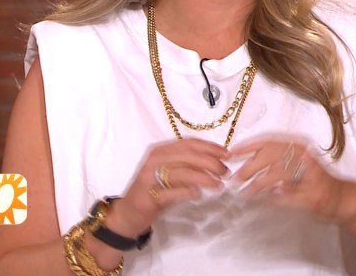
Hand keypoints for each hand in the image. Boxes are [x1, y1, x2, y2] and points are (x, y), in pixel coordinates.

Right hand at [110, 139, 229, 236]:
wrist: (128, 213)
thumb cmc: (153, 190)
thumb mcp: (169, 172)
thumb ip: (187, 164)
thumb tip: (217, 160)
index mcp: (160, 151)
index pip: (189, 143)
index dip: (210, 147)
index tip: (227, 154)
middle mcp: (154, 160)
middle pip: (188, 156)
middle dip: (211, 162)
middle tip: (225, 171)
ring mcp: (150, 178)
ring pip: (183, 173)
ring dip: (205, 178)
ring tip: (218, 184)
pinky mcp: (149, 197)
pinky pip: (174, 192)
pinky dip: (188, 192)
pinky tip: (198, 194)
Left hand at [229, 137, 346, 223]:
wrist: (341, 198)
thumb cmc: (315, 181)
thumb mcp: (295, 162)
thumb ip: (274, 159)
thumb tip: (244, 160)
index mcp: (299, 145)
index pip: (270, 140)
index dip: (249, 145)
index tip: (233, 152)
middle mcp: (306, 156)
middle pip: (270, 156)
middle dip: (249, 168)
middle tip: (235, 178)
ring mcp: (311, 175)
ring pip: (276, 175)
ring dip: (257, 185)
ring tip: (246, 193)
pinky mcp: (313, 194)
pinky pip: (286, 196)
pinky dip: (273, 199)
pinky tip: (267, 200)